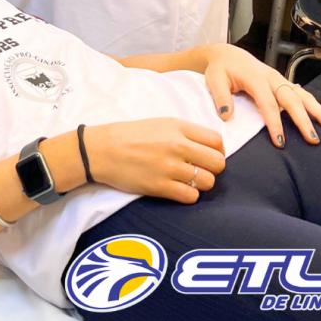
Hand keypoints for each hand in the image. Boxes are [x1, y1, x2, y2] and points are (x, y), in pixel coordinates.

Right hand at [86, 118, 225, 204]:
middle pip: (218, 163)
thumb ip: (186, 133)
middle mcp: (177, 145)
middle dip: (213, 169)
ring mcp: (170, 167)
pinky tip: (177, 189)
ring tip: (187, 180)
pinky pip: (191, 196)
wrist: (102, 149)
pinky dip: (188, 195)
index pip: (217, 141)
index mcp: (178, 126)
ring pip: (208, 182)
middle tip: (200, 170)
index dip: (217, 151)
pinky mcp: (161, 186)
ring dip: (201, 183)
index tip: (208, 156)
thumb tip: (209, 148)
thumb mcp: (160, 123)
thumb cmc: (130, 135)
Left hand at [201, 43, 320, 146]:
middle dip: (303, 120)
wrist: (227, 55)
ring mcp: (279, 80)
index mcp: (254, 77)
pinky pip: (302, 95)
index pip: (267, 102)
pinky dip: (315, 107)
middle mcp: (271, 77)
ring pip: (303, 95)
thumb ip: (220, 97)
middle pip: (291, 99)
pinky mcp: (283, 83)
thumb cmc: (221, 69)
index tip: (280, 141)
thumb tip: (226, 116)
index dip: (274, 122)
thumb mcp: (214, 80)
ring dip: (318, 112)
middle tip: (312, 139)